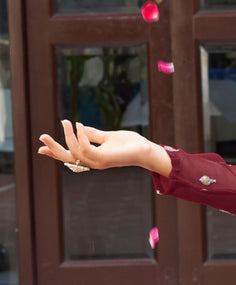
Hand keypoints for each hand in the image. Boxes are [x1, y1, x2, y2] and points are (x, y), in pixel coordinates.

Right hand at [37, 121, 171, 176]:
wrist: (147, 150)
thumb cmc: (130, 144)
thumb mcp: (108, 137)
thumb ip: (94, 134)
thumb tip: (79, 127)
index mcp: (93, 158)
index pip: (70, 157)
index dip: (55, 153)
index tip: (40, 148)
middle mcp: (94, 162)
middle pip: (68, 158)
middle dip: (54, 148)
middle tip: (42, 136)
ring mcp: (99, 162)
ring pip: (75, 152)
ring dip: (68, 136)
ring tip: (67, 122)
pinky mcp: (106, 159)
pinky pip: (87, 149)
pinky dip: (81, 136)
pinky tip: (79, 125)